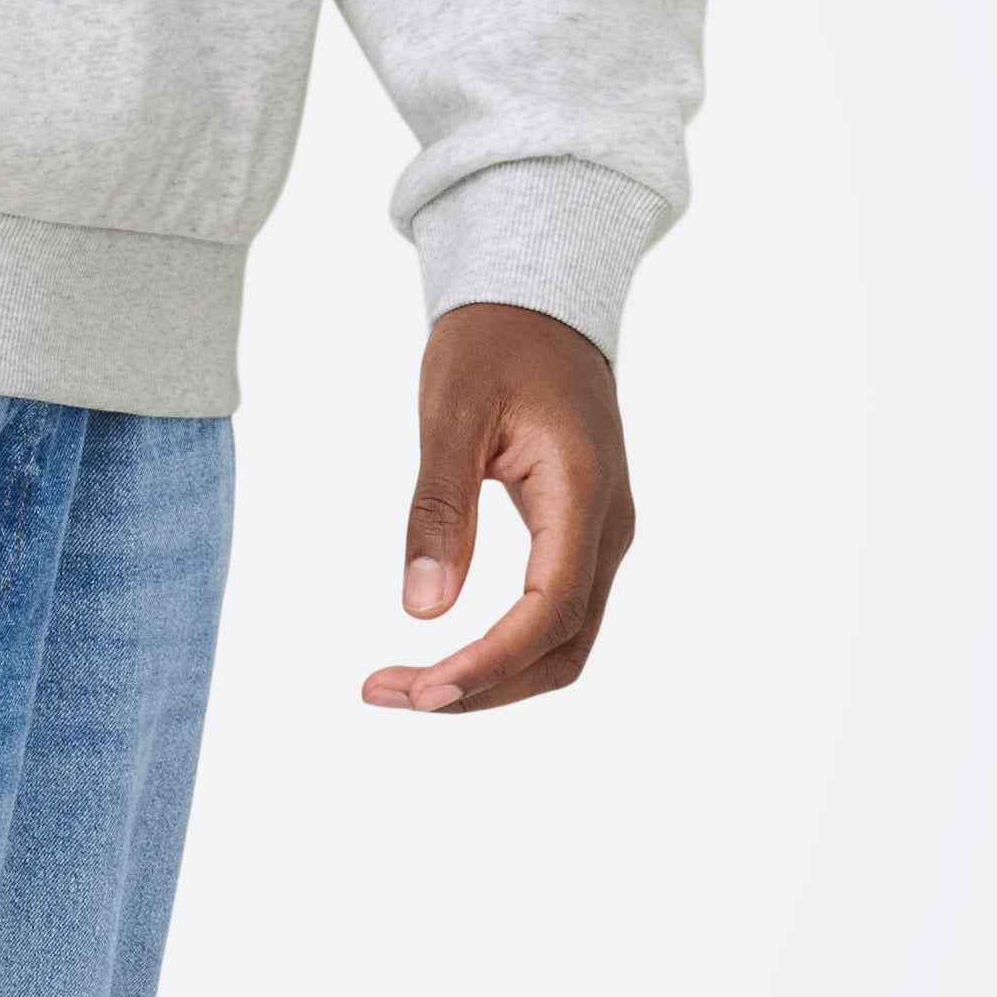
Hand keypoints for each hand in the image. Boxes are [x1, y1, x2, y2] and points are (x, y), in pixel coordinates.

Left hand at [362, 303, 632, 713]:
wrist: (539, 301)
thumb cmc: (494, 344)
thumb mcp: (451, 414)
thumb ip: (440, 509)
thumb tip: (421, 610)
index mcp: (583, 495)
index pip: (549, 613)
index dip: (488, 665)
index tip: (420, 692)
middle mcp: (607, 528)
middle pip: (561, 649)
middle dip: (481, 689)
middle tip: (389, 695)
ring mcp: (600, 536)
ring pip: (560, 643)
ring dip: (490, 679)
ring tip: (405, 686)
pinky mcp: (580, 537)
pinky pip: (553, 616)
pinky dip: (502, 651)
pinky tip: (442, 656)